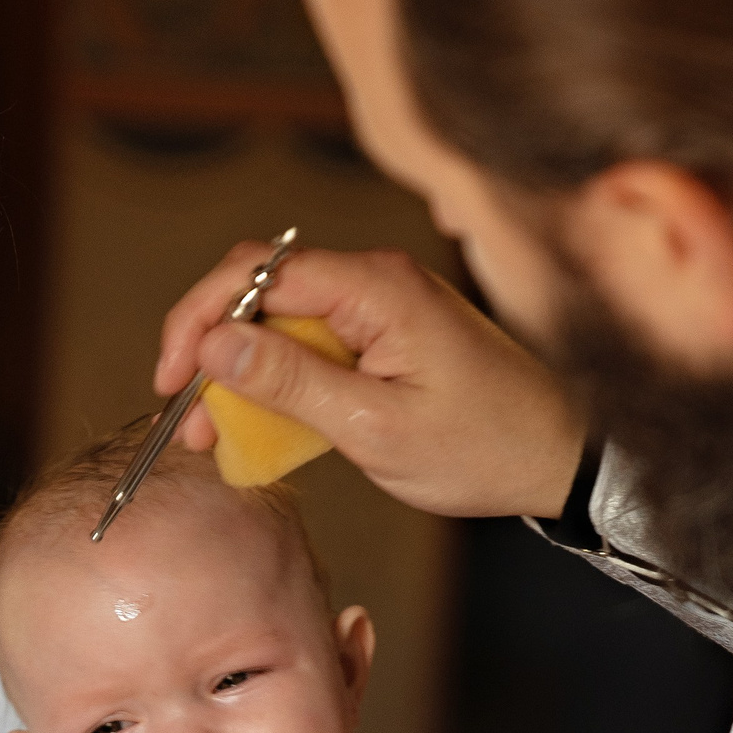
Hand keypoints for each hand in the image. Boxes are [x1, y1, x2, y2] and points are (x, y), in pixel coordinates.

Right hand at [155, 242, 585, 519]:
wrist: (561, 458)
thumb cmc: (484, 445)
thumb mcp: (373, 424)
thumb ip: (288, 381)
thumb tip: (213, 342)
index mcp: (376, 287)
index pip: (256, 274)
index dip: (199, 319)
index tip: (171, 377)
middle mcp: (376, 281)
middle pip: (261, 290)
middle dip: (211, 347)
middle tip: (185, 412)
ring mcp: (382, 307)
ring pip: (282, 321)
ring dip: (240, 371)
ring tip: (213, 432)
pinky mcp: (387, 335)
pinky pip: (314, 344)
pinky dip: (279, 380)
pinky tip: (256, 424)